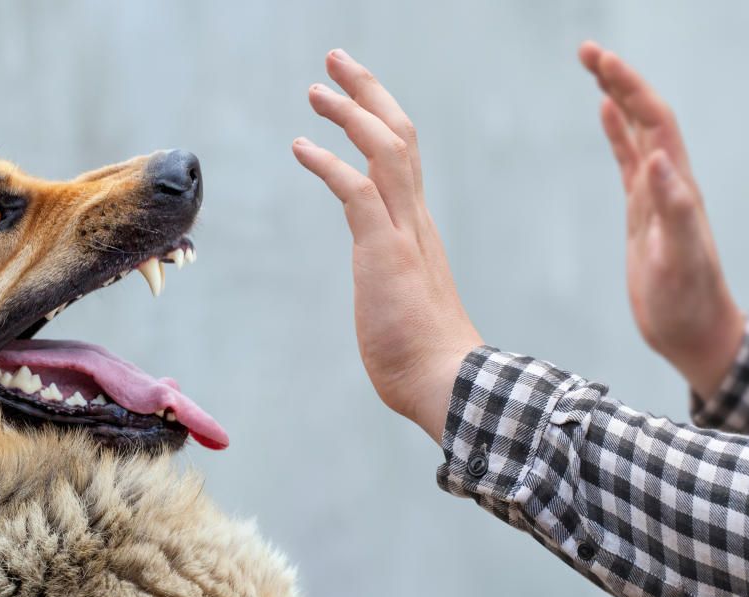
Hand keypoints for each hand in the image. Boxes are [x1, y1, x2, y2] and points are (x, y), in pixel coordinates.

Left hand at [292, 49, 480, 443]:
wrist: (447, 383)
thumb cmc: (424, 356)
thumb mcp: (402, 303)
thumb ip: (393, 282)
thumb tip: (386, 293)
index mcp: (418, 228)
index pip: (403, 156)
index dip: (379, 118)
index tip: (354, 95)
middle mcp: (415, 219)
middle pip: (399, 134)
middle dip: (368, 91)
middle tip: (336, 61)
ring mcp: (403, 233)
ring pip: (385, 149)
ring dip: (350, 113)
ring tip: (316, 90)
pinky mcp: (384, 251)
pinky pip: (357, 191)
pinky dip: (328, 162)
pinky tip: (301, 146)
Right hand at [578, 42, 745, 398]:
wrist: (694, 332)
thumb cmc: (687, 302)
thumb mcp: (679, 259)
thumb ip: (674, 209)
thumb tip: (657, 157)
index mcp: (677, 187)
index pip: (655, 122)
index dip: (630, 88)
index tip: (601, 61)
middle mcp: (670, 182)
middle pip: (645, 116)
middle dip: (619, 79)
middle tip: (586, 50)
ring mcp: (656, 195)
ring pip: (637, 132)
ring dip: (617, 97)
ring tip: (594, 67)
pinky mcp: (643, 212)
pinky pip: (628, 161)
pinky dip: (617, 133)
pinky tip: (604, 114)